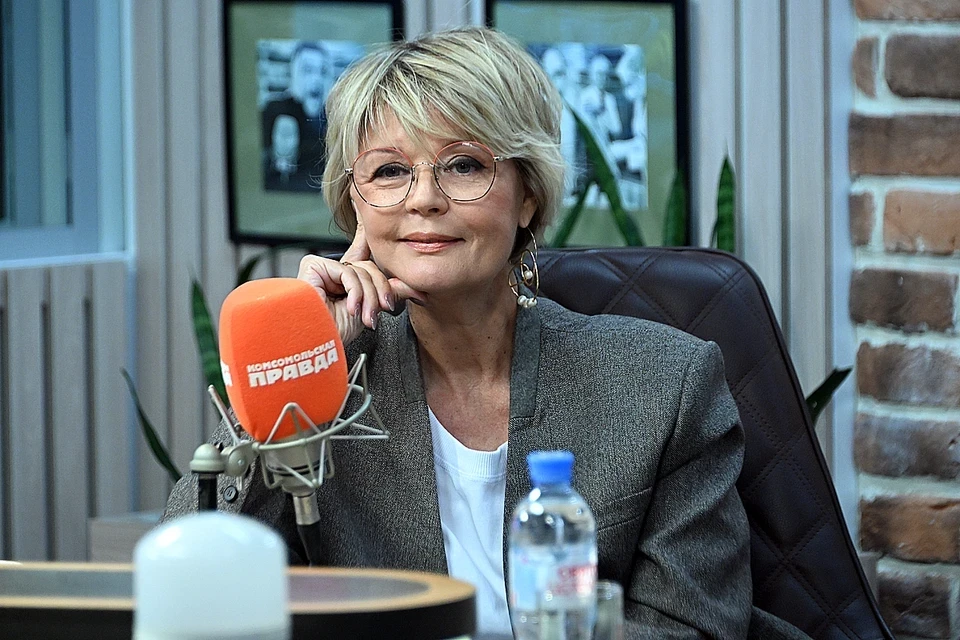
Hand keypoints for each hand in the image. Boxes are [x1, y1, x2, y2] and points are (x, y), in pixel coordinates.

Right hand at [297, 220, 424, 345]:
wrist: (317, 343)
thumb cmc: (336, 333)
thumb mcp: (371, 309)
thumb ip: (390, 292)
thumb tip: (416, 288)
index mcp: (344, 279)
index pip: (361, 248)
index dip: (365, 229)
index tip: (362, 205)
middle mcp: (333, 271)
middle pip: (370, 267)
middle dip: (378, 292)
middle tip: (377, 312)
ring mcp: (322, 267)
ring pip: (362, 271)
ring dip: (368, 298)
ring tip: (363, 317)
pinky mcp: (312, 265)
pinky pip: (348, 272)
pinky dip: (354, 293)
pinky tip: (349, 308)